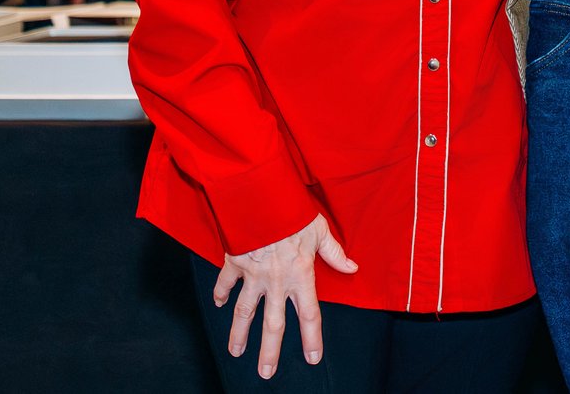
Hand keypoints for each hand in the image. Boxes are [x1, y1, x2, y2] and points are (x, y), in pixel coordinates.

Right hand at [212, 214, 357, 378]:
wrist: (261, 195)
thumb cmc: (293, 211)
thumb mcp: (319, 230)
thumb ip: (334, 253)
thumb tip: (352, 267)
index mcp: (300, 275)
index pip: (309, 315)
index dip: (312, 338)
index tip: (312, 357)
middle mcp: (276, 282)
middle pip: (273, 325)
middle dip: (269, 351)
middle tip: (265, 373)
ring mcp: (253, 275)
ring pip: (244, 312)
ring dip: (239, 334)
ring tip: (235, 352)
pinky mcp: (235, 262)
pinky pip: (225, 282)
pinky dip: (220, 293)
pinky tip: (217, 304)